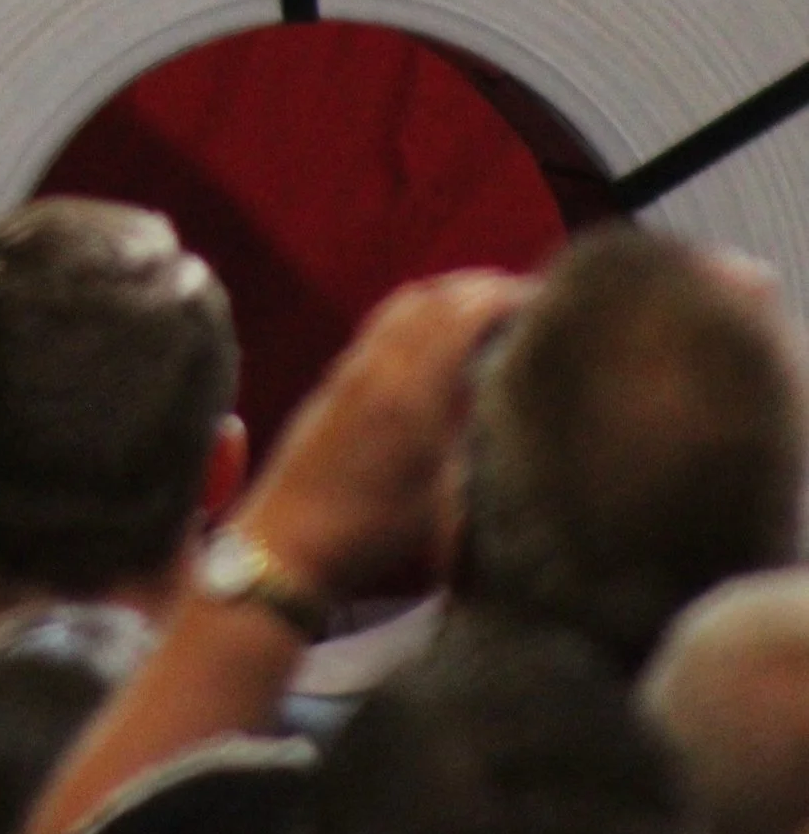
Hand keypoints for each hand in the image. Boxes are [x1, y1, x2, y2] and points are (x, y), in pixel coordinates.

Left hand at [233, 269, 527, 601]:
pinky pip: (382, 325)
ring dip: (448, 297)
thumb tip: (517, 403)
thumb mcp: (447, 498)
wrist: (286, 544)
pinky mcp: (332, 382)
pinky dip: (419, 314)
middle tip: (527, 299)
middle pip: (432, 297)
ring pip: (403, 306)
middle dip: (482, 289)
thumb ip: (483, 441)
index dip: (506, 296)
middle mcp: (375, 367)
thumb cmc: (373, 533)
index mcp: (409, 391)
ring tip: (490, 312)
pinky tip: (440, 341)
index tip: (546, 299)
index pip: (462, 312)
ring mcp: (348, 370)